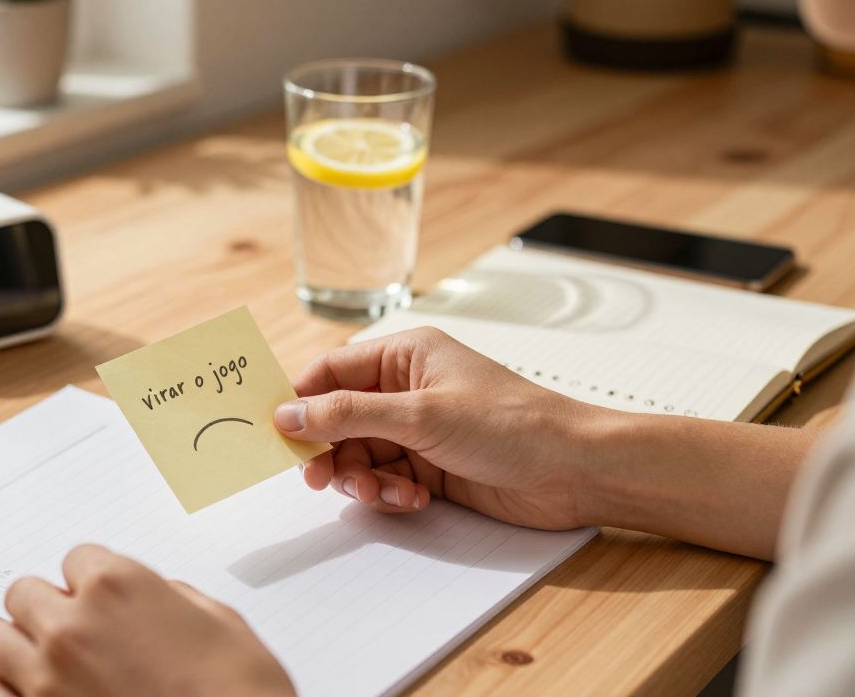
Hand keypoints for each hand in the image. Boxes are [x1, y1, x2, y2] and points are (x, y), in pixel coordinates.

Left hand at [0, 544, 293, 696]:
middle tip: (76, 632)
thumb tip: (159, 597)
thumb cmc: (239, 693)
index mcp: (119, 586)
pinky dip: (8, 693)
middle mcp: (72, 625)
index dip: (94, 583)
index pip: (77, 558)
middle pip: (24, 592)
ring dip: (19, 648)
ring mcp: (44, 678)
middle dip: (48, 609)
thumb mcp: (223, 624)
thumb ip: (175, 598)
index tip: (105, 602)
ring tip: (50, 666)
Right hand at [274, 327, 603, 529]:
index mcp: (404, 355)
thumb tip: (290, 412)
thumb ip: (349, 414)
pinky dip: (389, 492)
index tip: (280, 434)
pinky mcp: (431, 467)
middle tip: (322, 479)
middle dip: (332, 451)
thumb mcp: (421, 414)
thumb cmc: (511, 424)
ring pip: (359, 455)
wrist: (574, 472)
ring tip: (385, 492)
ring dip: (363, 478)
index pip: (332, 372)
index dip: (302, 401)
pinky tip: (413, 497)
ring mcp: (419, 430)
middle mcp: (406, 389)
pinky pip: (385, 479)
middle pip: (339, 419)